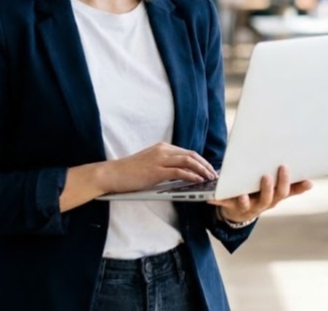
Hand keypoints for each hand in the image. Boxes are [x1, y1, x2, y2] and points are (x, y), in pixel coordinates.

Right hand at [100, 142, 217, 193]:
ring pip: (188, 161)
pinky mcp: (156, 171)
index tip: (209, 169)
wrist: (113, 174)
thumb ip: (165, 165)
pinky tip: (198, 181)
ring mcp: (159, 159)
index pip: (187, 152)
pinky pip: (179, 172)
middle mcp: (163, 150)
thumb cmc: (130, 172)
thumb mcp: (150, 164)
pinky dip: (192, 176)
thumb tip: (182, 174)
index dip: (201, 161)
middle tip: (214, 175)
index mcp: (162, 147)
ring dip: (202, 170)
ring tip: (210, 179)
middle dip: (205, 165)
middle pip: (191, 155)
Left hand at [208, 165, 311, 223]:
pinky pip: (223, 203)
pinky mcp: (229, 206)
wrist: (239, 213)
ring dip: (244, 198)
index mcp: (273, 199)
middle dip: (267, 188)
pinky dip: (217, 200)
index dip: (284, 182)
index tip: (284, 167)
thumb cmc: (261, 196)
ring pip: (246, 204)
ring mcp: (245, 206)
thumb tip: (310, 183)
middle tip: (266, 175)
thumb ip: (292, 188)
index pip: (282, 193)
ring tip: (242, 192)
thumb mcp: (277, 194)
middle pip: (266, 199)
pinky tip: (210, 196)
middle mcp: (261, 205)